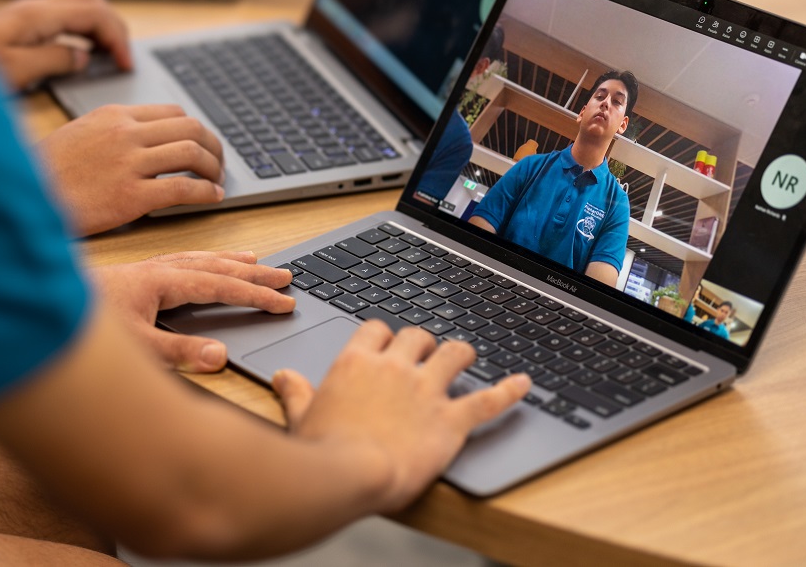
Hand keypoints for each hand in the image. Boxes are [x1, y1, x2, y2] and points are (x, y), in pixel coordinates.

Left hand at [0, 0, 132, 91]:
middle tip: (123, 57)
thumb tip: (82, 58)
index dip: (117, 37)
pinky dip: (82, 29)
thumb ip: (54, 61)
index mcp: (36, 14)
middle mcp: (33, 7)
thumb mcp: (15, 71)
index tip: (126, 63)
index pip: (94, 13)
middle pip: (91, 1)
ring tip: (107, 54)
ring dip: (99, 25)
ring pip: (78, 5)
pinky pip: (62, 16)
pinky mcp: (17, 24)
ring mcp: (25, 13)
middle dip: (114, 26)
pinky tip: (79, 51)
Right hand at [37, 104, 224, 234]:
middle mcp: (125, 134)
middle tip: (218, 163)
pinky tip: (212, 198)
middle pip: (190, 128)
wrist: (23, 199)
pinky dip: (206, 192)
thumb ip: (113, 131)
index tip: (201, 145)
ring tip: (218, 181)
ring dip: (214, 168)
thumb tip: (146, 137)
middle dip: (213, 146)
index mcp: (113, 115)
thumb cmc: (46, 172)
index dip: (194, 130)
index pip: (172, 113)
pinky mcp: (131, 196)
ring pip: (191, 154)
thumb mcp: (78, 134)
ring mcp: (129, 164)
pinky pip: (183, 188)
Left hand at [87, 252, 293, 371]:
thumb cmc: (78, 329)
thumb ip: (177, 353)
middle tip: (288, 277)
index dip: (255, 295)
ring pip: (199, 259)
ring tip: (257, 260)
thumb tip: (219, 355)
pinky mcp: (133, 276)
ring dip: (231, 261)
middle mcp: (155, 270)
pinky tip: (204, 264)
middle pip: (216, 266)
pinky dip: (203, 260)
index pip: (220, 286)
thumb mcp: (133, 348)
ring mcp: (144, 270)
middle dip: (254, 273)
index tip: (285, 302)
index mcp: (160, 281)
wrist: (36, 305)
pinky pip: (180, 260)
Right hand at [272, 323, 529, 511]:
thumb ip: (295, 393)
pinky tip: (523, 384)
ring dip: (461, 354)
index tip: (388, 346)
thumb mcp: (300, 417)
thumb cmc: (320, 452)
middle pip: (418, 335)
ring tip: (467, 356)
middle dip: (424, 342)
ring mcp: (425, 391)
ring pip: (454, 354)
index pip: (377, 330)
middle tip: (427, 354)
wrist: (349, 475)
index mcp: (355, 363)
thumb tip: (282, 377)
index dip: (386, 337)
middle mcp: (393, 368)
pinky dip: (509, 391)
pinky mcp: (450, 420)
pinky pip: (488, 400)